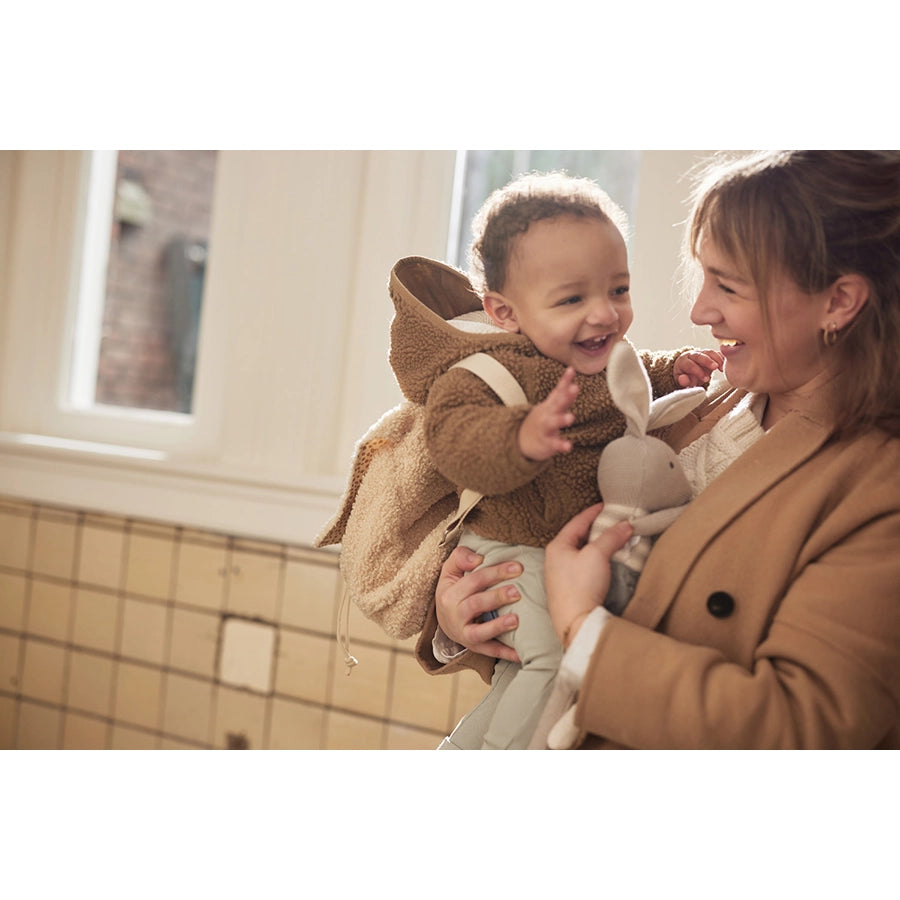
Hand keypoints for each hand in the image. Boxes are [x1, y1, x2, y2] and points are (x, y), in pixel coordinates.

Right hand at [435, 544, 522, 661]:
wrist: (444, 620)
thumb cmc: (453, 591)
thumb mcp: (450, 571)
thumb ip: (460, 557)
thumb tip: (478, 558)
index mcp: (450, 593)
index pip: (474, 580)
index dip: (495, 572)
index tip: (517, 567)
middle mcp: (454, 614)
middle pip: (476, 604)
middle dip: (497, 597)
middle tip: (517, 592)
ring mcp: (463, 633)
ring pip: (479, 631)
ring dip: (498, 626)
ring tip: (516, 620)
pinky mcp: (474, 647)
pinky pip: (490, 651)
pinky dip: (505, 653)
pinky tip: (521, 653)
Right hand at [518, 366, 578, 460]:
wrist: (521, 439)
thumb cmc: (542, 420)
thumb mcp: (550, 405)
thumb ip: (563, 393)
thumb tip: (573, 376)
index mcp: (551, 405)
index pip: (558, 391)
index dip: (565, 380)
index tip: (571, 370)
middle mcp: (547, 414)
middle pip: (557, 403)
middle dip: (565, 396)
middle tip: (575, 388)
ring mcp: (545, 428)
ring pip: (553, 422)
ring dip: (561, 419)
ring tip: (571, 418)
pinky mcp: (545, 442)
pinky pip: (553, 444)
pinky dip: (560, 445)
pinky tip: (568, 446)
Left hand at [545, 504, 633, 646]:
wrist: (576, 623)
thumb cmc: (581, 587)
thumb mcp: (597, 555)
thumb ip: (611, 537)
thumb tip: (626, 525)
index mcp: (557, 546)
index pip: (578, 521)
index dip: (594, 512)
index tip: (607, 506)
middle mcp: (555, 558)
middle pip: (579, 536)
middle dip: (598, 529)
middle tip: (615, 522)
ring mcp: (560, 575)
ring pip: (582, 552)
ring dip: (598, 545)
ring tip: (615, 540)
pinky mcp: (569, 589)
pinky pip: (584, 566)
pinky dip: (596, 560)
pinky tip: (607, 562)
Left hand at [674, 349, 723, 386]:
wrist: (687, 370)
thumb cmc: (685, 377)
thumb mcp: (682, 381)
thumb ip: (683, 381)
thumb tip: (684, 379)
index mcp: (683, 361)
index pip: (690, 365)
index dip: (698, 371)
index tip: (706, 379)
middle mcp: (692, 355)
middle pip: (699, 355)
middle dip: (708, 361)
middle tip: (715, 368)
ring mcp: (701, 353)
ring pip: (709, 352)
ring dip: (717, 359)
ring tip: (722, 369)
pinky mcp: (710, 354)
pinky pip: (717, 353)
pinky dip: (722, 358)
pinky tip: (727, 365)